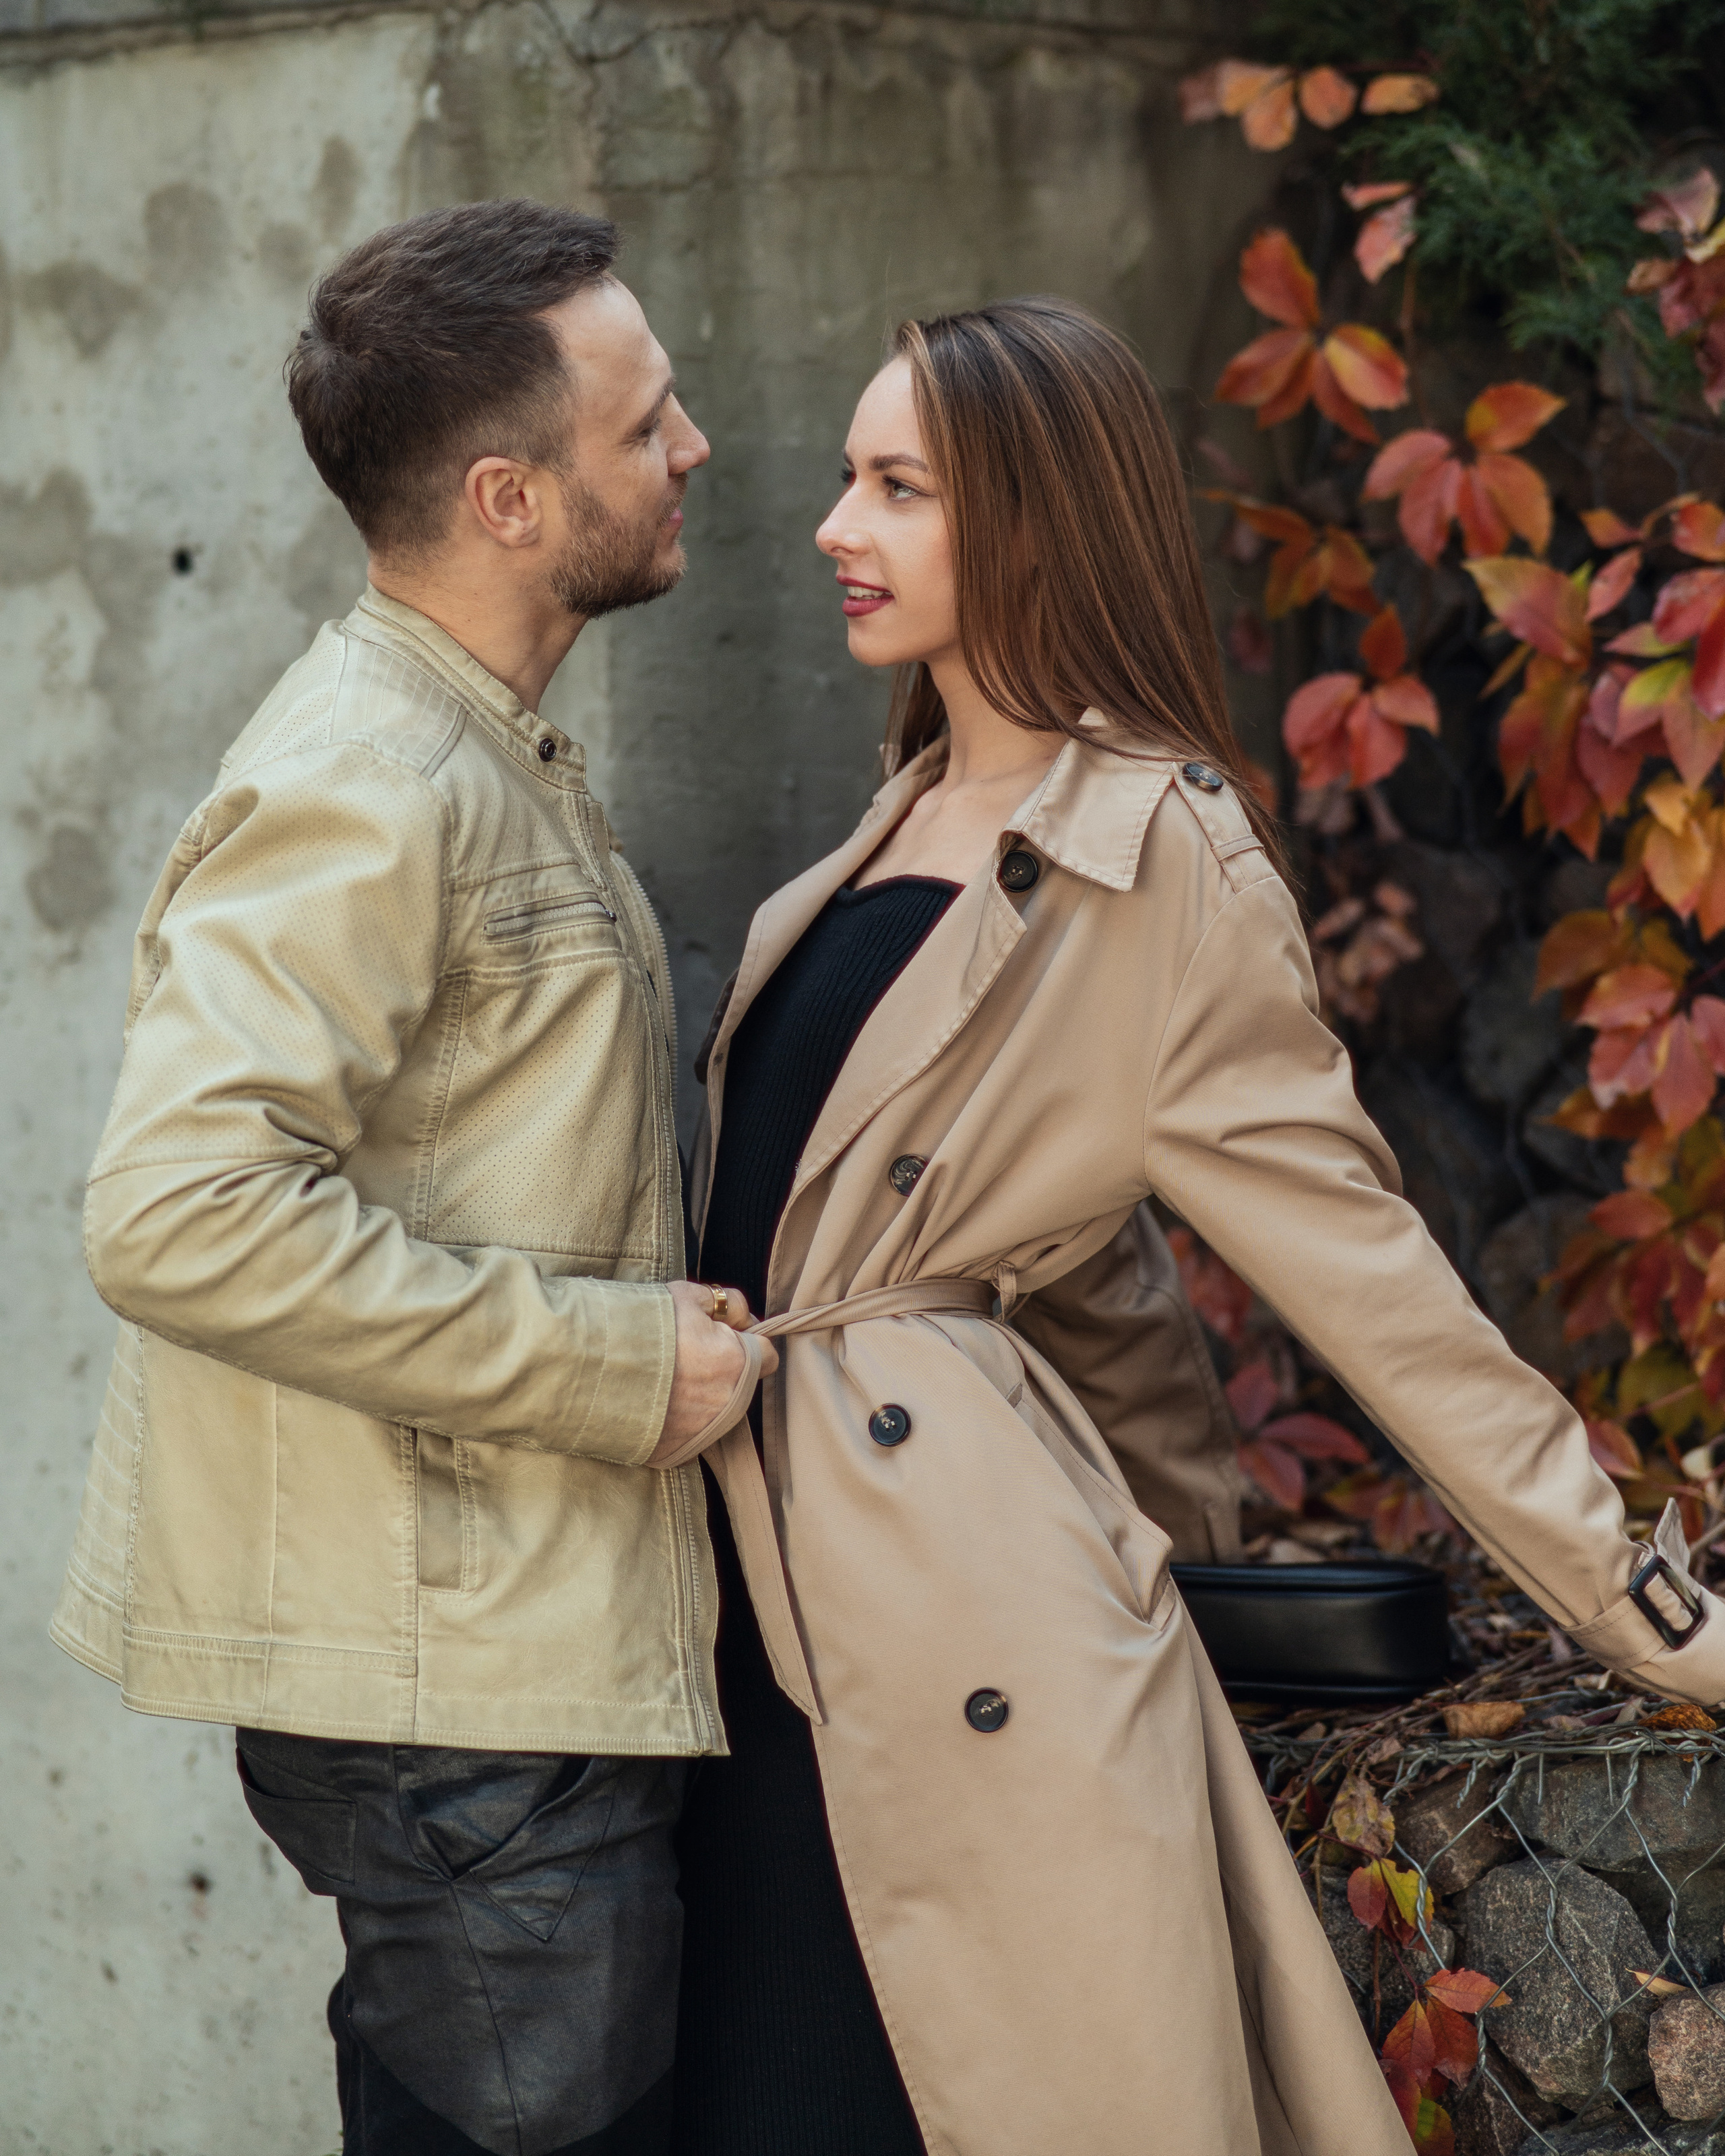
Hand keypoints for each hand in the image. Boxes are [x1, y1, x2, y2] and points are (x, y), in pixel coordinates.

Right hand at [647, 1281, 778, 1464]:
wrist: (588, 1366)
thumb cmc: (642, 1324)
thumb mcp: (687, 1296)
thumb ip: (725, 1303)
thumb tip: (741, 1314)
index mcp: (740, 1364)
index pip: (768, 1355)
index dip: (747, 1340)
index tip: (725, 1333)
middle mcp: (729, 1405)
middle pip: (741, 1384)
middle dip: (722, 1368)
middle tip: (685, 1353)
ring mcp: (702, 1434)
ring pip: (716, 1411)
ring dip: (701, 1396)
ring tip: (663, 1377)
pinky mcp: (675, 1453)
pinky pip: (687, 1434)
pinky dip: (675, 1419)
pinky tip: (651, 1401)